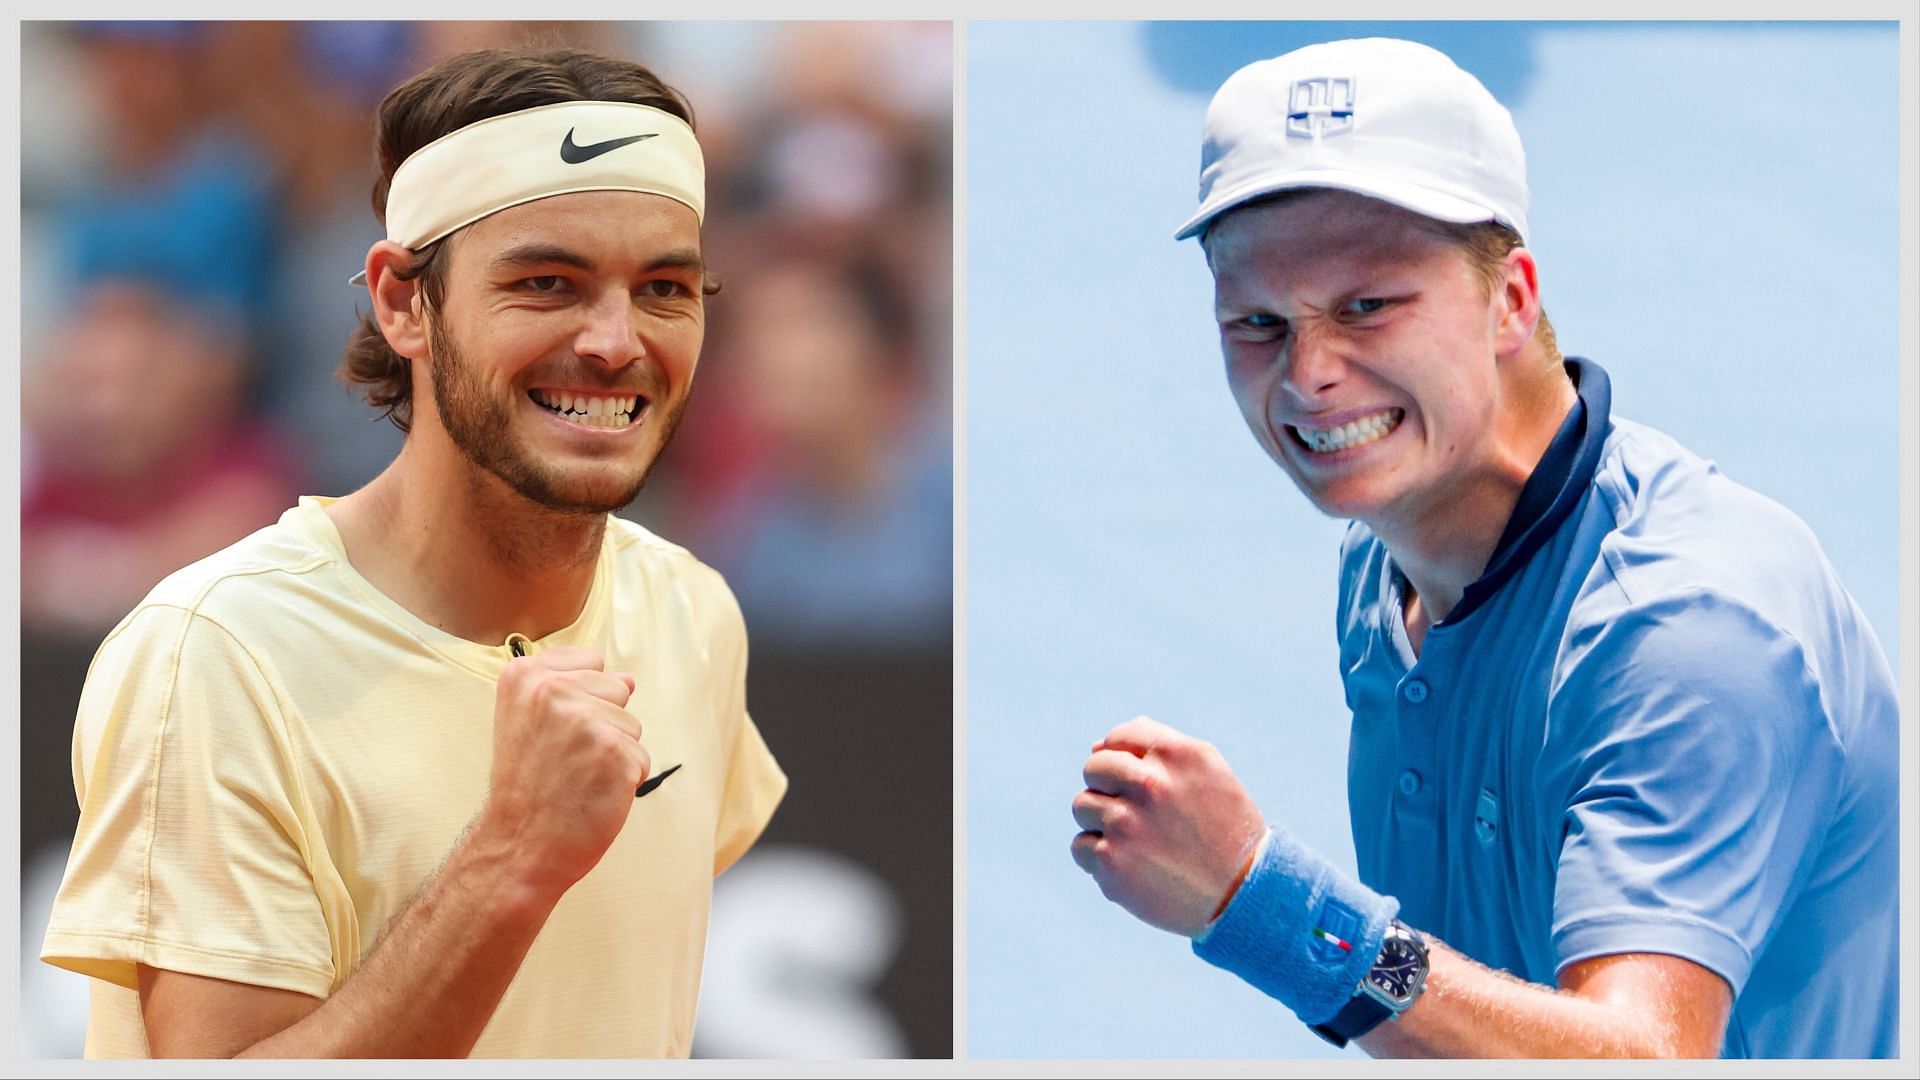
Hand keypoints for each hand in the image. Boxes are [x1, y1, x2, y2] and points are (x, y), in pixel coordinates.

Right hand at [478, 645, 649, 896]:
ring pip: (632, 724)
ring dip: (615, 753)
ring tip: (577, 777)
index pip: (591, 661)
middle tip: (564, 760)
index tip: (551, 732)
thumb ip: (573, 689)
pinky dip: (625, 780)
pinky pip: (641, 757)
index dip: (582, 699)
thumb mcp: (528, 721)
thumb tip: (629, 679)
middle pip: (617, 688)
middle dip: (602, 724)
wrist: (518, 845)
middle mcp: (554, 691)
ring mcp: (586, 721)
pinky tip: (592, 794)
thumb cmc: (527, 786)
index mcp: (526, 675)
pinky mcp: (615, 753)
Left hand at [1069, 716, 1266, 936]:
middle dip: (1109, 788)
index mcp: (1174, 753)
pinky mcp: (1111, 860)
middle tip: (1139, 814)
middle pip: (1093, 769)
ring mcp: (1126, 822)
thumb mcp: (1206, 769)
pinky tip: (1131, 865)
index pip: (1117, 738)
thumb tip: (1097, 746)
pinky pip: (1080, 847)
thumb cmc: (1224, 827)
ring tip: (1138, 841)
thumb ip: (1156, 744)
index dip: (1124, 760)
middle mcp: (1148, 783)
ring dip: (1102, 823)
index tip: (1142, 785)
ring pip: (1083, 807)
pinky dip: (1099, 858)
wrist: (1243, 893)